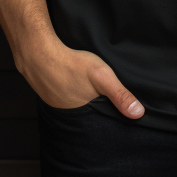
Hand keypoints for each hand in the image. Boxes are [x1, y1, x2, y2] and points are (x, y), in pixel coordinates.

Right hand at [16, 35, 144, 118]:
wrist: (38, 53)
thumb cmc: (71, 64)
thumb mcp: (102, 76)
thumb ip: (120, 95)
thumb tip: (139, 114)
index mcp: (84, 114)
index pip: (100, 124)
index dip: (109, 120)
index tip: (117, 118)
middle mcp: (69, 114)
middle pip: (88, 116)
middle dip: (97, 112)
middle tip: (104, 103)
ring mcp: (57, 104)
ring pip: (75, 107)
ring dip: (82, 102)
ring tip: (89, 93)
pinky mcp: (48, 93)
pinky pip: (63, 96)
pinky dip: (69, 92)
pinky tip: (72, 82)